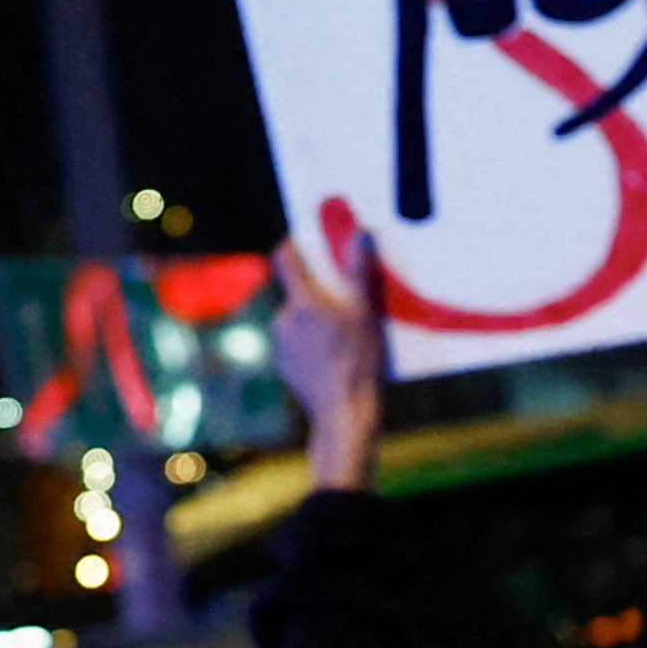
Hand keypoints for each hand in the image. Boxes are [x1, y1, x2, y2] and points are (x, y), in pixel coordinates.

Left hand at [274, 236, 390, 494]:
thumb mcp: (365, 313)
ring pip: (298, 319)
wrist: (343, 414)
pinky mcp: (285, 366)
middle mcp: (284, 319)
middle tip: (346, 299)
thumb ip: (359, 271)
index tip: (306, 240)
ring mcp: (281, 344)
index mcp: (302, 301)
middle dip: (319, 291)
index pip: (285, 257)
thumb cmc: (357, 361)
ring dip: (316, 320)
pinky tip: (335, 356)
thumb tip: (360, 233)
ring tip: (345, 334)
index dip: (294, 244)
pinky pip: (297, 343)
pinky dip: (312, 343)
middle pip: (298, 291)